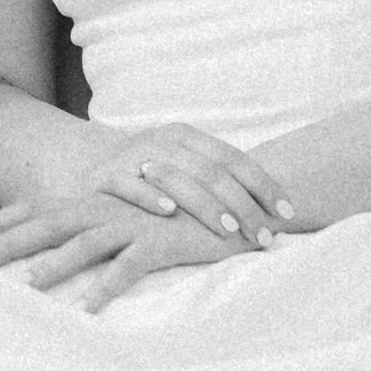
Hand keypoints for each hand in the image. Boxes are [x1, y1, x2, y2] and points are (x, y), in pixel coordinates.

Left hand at [0, 188, 270, 312]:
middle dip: (10, 241)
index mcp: (95, 203)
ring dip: (53, 264)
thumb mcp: (130, 222)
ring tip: (25, 287)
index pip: (36, 208)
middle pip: (49, 222)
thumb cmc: (178, 219)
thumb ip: (96, 232)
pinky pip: (129, 266)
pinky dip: (107, 287)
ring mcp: (134, 222)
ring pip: (84, 243)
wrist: (237, 205)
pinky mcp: (164, 241)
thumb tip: (55, 254)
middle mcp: (108, 208)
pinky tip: (87, 310)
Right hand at [77, 122, 298, 247]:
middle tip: (264, 235)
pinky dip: (150, 198)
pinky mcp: (105, 178)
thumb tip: (277, 207)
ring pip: (177, 178)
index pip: (235, 159)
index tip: (288, 214)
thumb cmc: (145, 174)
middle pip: (212, 171)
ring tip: (230, 230)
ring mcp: (132, 157)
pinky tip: (169, 213)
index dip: (264, 186)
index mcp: (186, 135)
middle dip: (243, 206)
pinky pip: (130, 186)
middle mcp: (162, 141)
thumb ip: (217, 179)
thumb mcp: (180, 165)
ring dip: (206, 206)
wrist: (83, 164)